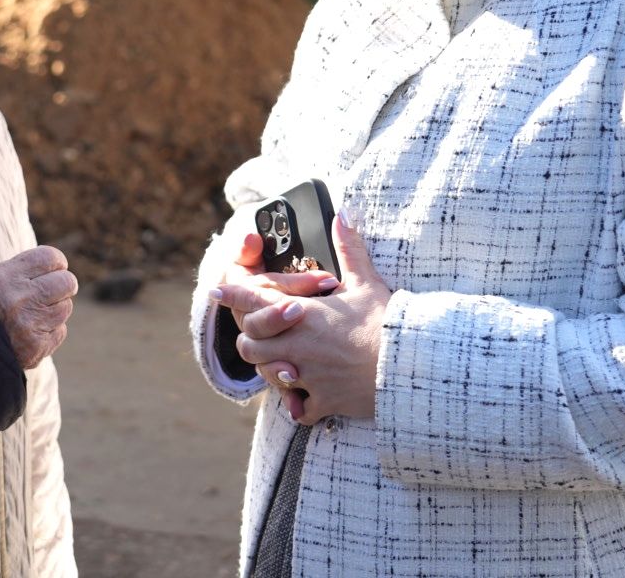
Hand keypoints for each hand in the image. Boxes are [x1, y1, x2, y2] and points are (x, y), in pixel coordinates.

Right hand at [0, 246, 78, 369]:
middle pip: (66, 282)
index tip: (54, 267)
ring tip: (38, 313)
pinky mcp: (39, 346)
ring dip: (56, 309)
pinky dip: (51, 331)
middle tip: (53, 290)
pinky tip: (34, 332)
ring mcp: (32, 323)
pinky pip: (60, 331)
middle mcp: (21, 297)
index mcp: (5, 278)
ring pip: (65, 307)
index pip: (50, 257)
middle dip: (63, 285)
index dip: (56, 261)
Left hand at [217, 213, 389, 423]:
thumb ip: (349, 249)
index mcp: (303, 316)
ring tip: (283, 361)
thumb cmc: (386, 323)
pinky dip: (299, 404)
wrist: (407, 365)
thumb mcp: (367, 282)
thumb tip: (343, 215)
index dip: (233, 295)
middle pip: (250, 345)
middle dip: (252, 338)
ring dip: (271, 368)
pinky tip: (305, 398)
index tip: (217, 290)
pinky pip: (299, 409)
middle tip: (259, 334)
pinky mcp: (323, 401)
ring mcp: (307, 377)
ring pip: (268, 376)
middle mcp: (297, 346)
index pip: (254, 303)